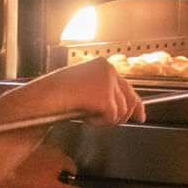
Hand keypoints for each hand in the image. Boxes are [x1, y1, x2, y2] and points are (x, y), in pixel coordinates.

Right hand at [0, 57, 144, 128]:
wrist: (47, 96)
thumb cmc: (58, 94)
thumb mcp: (86, 88)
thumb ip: (104, 92)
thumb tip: (122, 108)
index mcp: (104, 66)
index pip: (126, 86)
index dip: (135, 103)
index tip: (140, 114)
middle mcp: (109, 71)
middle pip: (130, 99)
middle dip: (128, 114)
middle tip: (133, 121)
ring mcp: (109, 84)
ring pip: (122, 111)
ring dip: (107, 119)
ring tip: (90, 115)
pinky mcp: (106, 97)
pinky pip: (112, 118)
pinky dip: (100, 122)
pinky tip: (87, 117)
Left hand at [4, 144, 88, 187]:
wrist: (2, 173)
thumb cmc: (29, 182)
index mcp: (60, 158)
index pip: (73, 167)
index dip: (70, 178)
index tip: (65, 187)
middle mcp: (50, 149)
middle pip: (59, 162)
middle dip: (57, 173)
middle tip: (50, 186)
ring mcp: (36, 148)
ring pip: (46, 160)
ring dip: (44, 168)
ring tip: (36, 182)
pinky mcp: (23, 150)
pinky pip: (33, 159)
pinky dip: (32, 166)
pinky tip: (25, 175)